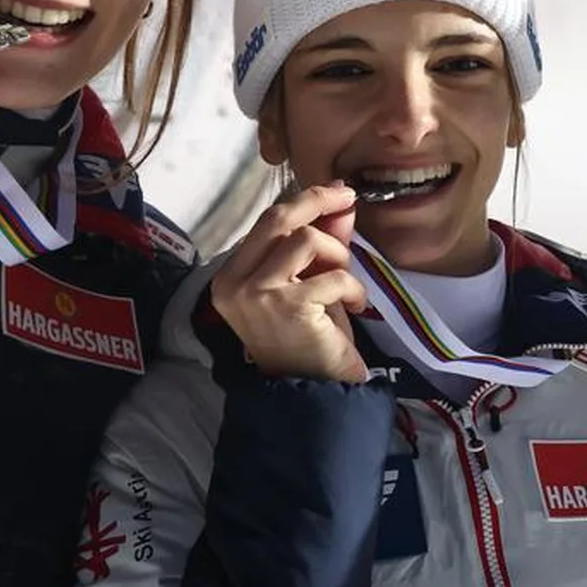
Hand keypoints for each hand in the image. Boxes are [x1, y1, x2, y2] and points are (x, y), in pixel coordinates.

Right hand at [209, 184, 370, 383]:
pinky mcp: (288, 307)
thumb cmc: (307, 340)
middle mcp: (234, 282)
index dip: (305, 201)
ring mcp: (257, 294)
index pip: (267, 221)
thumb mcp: (311, 283)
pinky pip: (332, 275)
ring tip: (345, 284)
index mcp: (231, 275)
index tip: (336, 193)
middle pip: (278, 217)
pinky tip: (355, 305)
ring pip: (305, 240)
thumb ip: (321, 243)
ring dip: (338, 256)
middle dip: (318, 201)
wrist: (310, 393)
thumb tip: (341, 202)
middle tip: (348, 199)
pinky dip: (353, 287)